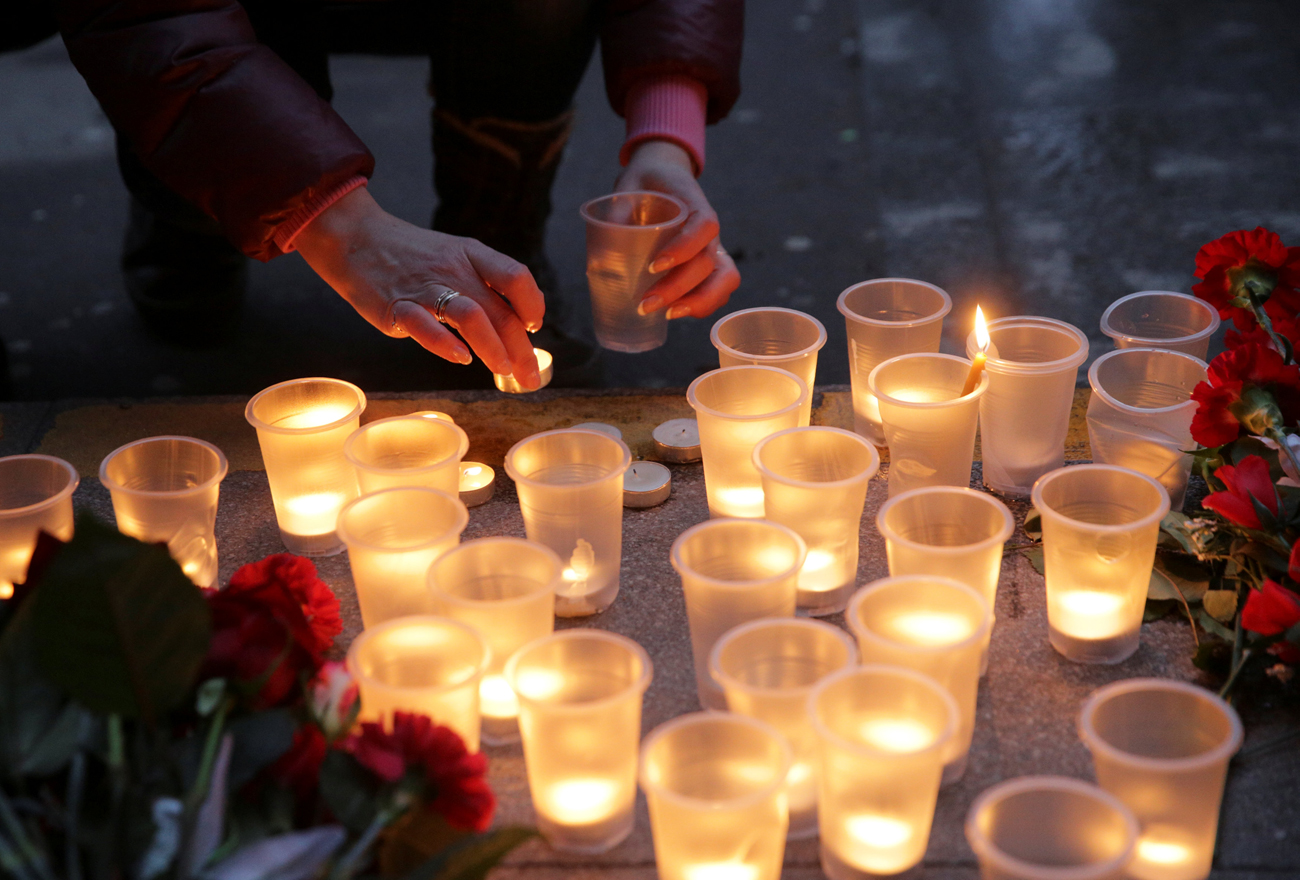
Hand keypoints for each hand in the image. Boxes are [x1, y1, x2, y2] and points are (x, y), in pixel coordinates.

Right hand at [294, 187, 544, 388]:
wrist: (355, 238)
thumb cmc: (411, 256)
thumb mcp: (455, 257)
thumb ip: (485, 284)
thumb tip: (521, 321)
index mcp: (471, 255)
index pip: (515, 277)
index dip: (533, 304)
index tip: (534, 327)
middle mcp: (453, 270)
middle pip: (499, 310)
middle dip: (521, 349)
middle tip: (531, 378)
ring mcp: (424, 289)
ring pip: (470, 316)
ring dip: (492, 347)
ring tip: (503, 370)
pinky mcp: (396, 307)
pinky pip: (424, 326)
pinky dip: (445, 344)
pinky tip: (462, 358)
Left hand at [614, 140, 739, 319]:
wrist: (661, 176)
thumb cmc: (644, 183)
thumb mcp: (627, 188)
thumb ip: (616, 216)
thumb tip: (600, 261)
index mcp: (694, 205)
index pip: (703, 226)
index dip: (684, 248)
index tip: (653, 265)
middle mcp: (709, 230)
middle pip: (709, 263)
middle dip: (679, 288)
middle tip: (645, 304)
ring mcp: (713, 248)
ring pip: (724, 279)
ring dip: (698, 302)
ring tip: (666, 316)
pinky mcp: (708, 265)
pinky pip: (719, 289)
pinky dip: (702, 305)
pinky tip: (674, 313)